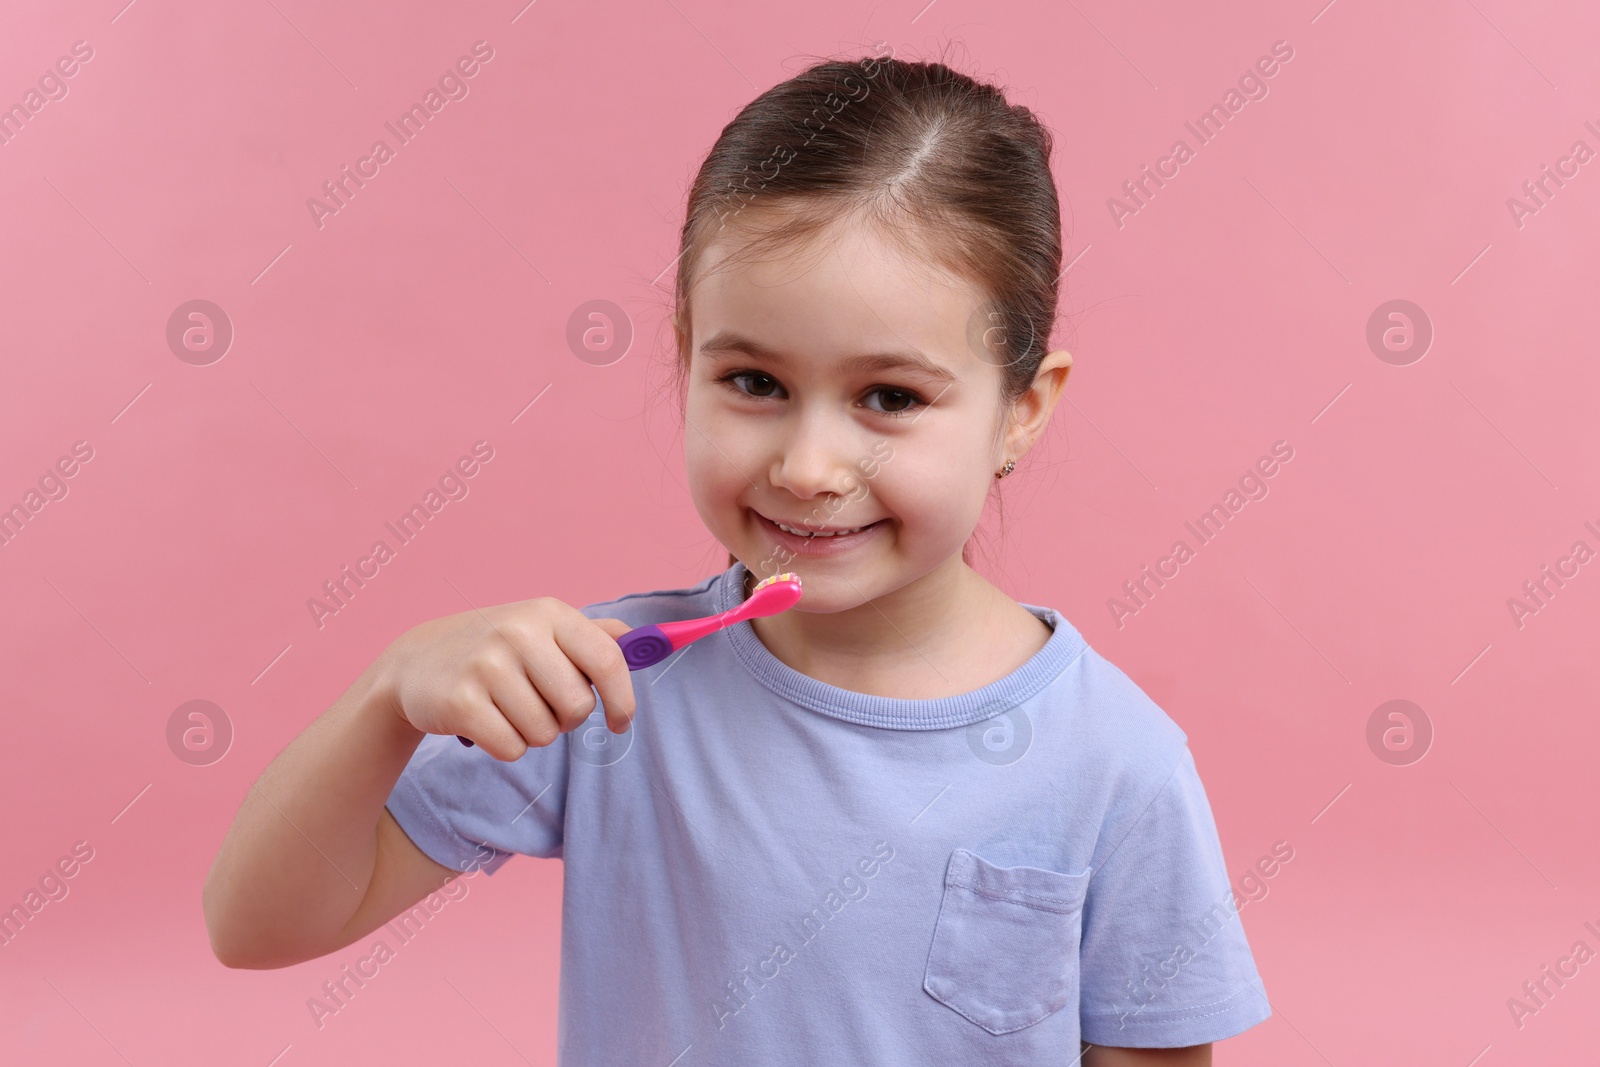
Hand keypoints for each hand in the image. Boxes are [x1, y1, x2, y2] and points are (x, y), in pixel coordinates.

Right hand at [375, 598, 636, 760]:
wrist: (415, 663)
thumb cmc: (495, 649)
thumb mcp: (541, 628)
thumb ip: (595, 636)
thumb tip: (649, 643)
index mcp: (549, 613)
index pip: (609, 661)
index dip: (623, 700)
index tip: (620, 721)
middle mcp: (519, 632)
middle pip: (578, 707)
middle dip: (566, 719)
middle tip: (538, 704)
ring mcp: (487, 665)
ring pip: (545, 733)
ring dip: (532, 733)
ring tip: (506, 708)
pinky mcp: (461, 701)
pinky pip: (512, 748)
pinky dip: (504, 745)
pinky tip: (485, 721)